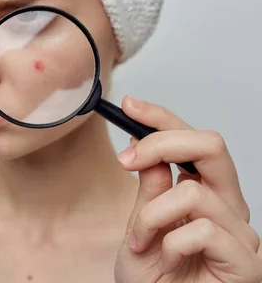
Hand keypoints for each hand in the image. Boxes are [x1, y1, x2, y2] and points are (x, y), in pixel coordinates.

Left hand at [114, 96, 261, 282]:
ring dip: (151, 216)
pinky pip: (202, 230)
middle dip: (163, 142)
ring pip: (191, 191)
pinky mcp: (244, 261)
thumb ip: (150, 189)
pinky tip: (168, 260)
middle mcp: (228, 207)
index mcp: (206, 194)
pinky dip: (171, 243)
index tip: (130, 105)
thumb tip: (144, 146)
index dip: (163, 118)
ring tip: (141, 241)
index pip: (193, 142)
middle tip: (127, 160)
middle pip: (212, 145)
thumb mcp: (140, 225)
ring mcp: (239, 233)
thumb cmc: (153, 280)